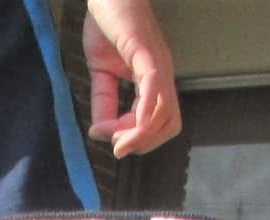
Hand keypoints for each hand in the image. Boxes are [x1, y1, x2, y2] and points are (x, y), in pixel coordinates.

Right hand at [82, 1, 179, 156]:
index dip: (136, 139)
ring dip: (141, 135)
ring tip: (117, 138)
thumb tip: (99, 132)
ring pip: (165, 114)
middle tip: (117, 145)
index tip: (109, 137)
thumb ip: (103, 103)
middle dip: (143, 144)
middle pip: (170, 126)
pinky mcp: (145, 52)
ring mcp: (157, 64)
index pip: (158, 125)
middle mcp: (162, 75)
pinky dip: (145, 113)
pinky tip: (130, 123)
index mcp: (154, 82)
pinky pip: (153, 88)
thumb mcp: (100, 72)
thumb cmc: (108, 24)